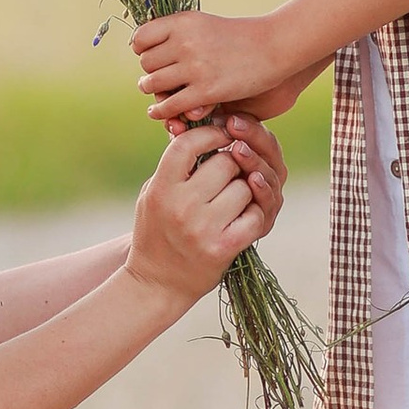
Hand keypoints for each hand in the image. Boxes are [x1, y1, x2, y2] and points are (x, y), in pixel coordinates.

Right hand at [125, 120, 277, 315]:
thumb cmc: (157, 230)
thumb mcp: (153, 194)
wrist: (157, 282)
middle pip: (225, 163)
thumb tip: (198, 126)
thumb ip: (174, 164)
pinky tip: (244, 216)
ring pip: (245, 187)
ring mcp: (203, 228)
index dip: (210, 133)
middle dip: (232, 164)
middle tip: (229, 174)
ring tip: (232, 200)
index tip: (222, 134)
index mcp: (161, 188)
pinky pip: (255, 215)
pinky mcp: (224, 248)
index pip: (189, 144)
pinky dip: (255, 213)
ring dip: (246, 189)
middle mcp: (181, 206)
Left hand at [132, 7, 286, 124]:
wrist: (273, 46)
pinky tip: (159, 112)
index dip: (141, 49)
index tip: (149, 55)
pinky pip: (169, 105)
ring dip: (154, 91)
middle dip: (150, 72)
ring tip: (160, 93)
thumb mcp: (203, 23)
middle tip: (160, 78)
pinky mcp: (206, 91)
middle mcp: (185, 42)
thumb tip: (140, 47)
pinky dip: (160, 112)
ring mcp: (195, 67)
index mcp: (183, 22)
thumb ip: (177, 33)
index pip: (141, 38)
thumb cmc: (238, 36)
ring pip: (153, 84)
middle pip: (146, 64)